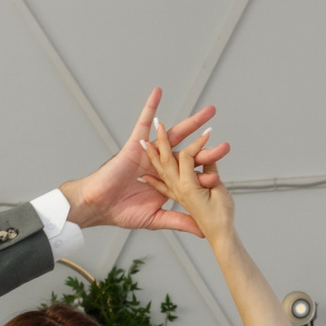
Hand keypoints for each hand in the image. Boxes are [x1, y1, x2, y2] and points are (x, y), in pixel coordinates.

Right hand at [59, 89, 225, 235]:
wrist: (99, 206)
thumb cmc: (121, 211)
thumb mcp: (156, 219)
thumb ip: (179, 221)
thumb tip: (203, 232)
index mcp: (166, 181)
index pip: (190, 175)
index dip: (205, 175)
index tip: (220, 176)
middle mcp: (161, 164)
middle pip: (189, 152)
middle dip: (207, 147)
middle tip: (226, 144)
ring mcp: (149, 153)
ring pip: (174, 134)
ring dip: (192, 123)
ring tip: (210, 112)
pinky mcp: (135, 145)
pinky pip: (143, 123)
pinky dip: (150, 107)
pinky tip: (159, 93)